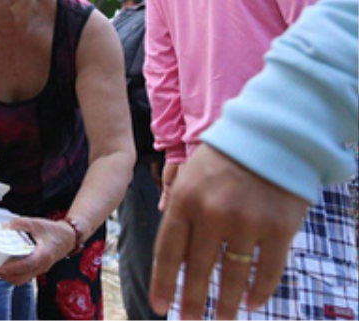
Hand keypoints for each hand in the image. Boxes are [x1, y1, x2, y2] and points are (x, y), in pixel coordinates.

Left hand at [0, 216, 77, 285]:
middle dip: (8, 276)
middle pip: (23, 278)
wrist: (68, 238)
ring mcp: (41, 269)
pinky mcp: (39, 269)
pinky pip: (26, 276)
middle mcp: (42, 265)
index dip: (12, 268)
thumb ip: (20, 223)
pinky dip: (16, 275)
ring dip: (11, 277)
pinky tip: (9, 267)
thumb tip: (5, 226)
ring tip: (0, 269)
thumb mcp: (36, 223)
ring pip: (24, 279)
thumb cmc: (53, 231)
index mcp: (43, 255)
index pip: (26, 265)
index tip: (0, 268)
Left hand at [150, 144, 309, 319]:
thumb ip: (179, 208)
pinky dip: (259, 290)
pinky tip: (252, 303)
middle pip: (198, 269)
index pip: (169, 251)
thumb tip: (170, 246)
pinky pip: (267, 269)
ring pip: (232, 275)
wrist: (272, 136)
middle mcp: (213, 214)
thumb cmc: (225, 157)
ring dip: (225, 304)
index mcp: (184, 200)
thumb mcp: (190, 174)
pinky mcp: (279, 229)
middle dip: (191, 300)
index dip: (164, 283)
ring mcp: (247, 223)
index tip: (159, 307)